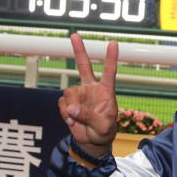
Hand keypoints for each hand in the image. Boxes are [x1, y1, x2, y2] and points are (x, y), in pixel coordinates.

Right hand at [58, 34, 119, 155]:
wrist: (93, 141)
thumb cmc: (104, 132)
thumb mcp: (102, 126)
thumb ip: (88, 116)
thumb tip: (71, 107)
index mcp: (106, 91)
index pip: (109, 72)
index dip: (111, 58)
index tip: (113, 43)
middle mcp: (91, 89)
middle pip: (84, 66)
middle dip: (79, 50)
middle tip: (75, 35)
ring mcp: (79, 94)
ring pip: (68, 93)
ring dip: (71, 108)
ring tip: (77, 119)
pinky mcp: (68, 102)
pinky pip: (62, 103)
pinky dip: (65, 114)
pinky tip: (72, 120)